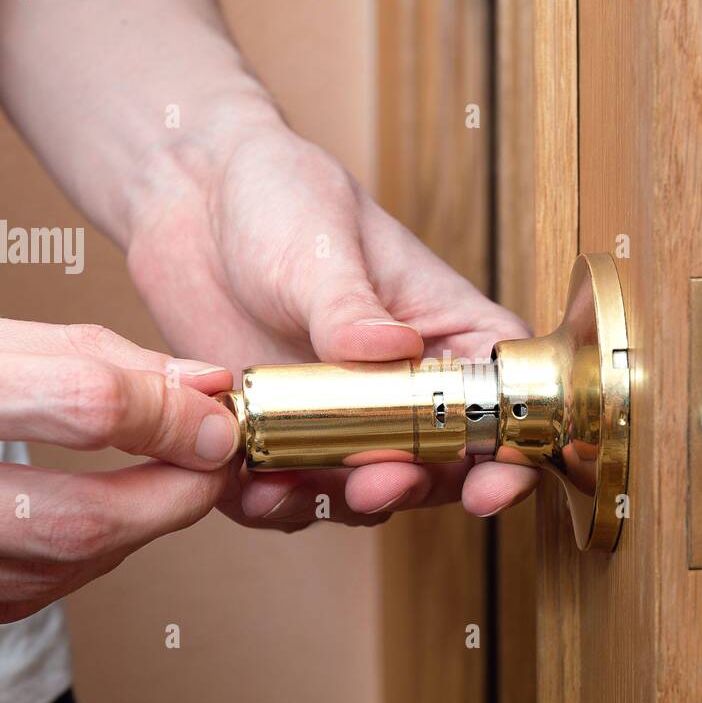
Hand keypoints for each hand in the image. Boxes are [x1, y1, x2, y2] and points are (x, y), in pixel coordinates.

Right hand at [0, 309, 237, 629]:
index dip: (172, 413)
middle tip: (214, 467)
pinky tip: (98, 534)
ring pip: (47, 576)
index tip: (217, 413)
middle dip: (175, 497)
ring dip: (132, 540)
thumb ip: (66, 356)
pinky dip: (70, 572)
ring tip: (165, 492)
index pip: (77, 405)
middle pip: (77, 517)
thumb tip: (192, 385)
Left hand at [125, 101, 539, 531]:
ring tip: (302, 488)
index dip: (510, 450)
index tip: (491, 484)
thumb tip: (392, 347)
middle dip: (416, 486)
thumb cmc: (280, 197)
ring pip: (369, 492)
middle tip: (379, 483)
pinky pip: (293, 494)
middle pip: (442, 464)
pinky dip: (278, 505)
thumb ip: (351, 307)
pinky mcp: (284, 438)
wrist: (191, 202)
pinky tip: (254, 489)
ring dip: (344, 504)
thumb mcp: (322, 242)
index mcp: (446, 330)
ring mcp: (345, 419)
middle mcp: (407, 387)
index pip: (501, 398)